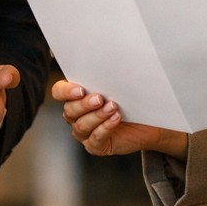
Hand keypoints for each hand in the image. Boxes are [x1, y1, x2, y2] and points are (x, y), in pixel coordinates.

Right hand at [51, 80, 187, 159]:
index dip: (65, 91)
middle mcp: (76, 115)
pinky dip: (105, 128)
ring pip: (81, 126)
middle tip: (100, 97)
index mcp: (75, 96)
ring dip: (97, 116)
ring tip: (113, 108)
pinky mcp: (95, 145)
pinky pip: (94, 139)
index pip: (59, 92)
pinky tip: (116, 119)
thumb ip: (107, 76)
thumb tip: (109, 60)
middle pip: (69, 110)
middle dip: (84, 104)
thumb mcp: (118, 84)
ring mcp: (84, 132)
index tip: (80, 89)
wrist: (147, 120)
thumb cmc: (130, 99)